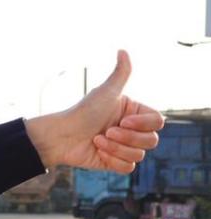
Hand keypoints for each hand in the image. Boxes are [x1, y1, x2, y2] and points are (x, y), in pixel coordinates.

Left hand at [24, 50, 163, 172]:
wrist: (61, 135)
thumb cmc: (82, 111)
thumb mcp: (105, 92)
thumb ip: (120, 73)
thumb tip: (122, 50)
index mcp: (135, 113)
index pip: (158, 122)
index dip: (143, 124)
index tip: (123, 121)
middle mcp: (132, 130)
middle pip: (152, 141)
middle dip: (128, 138)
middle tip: (106, 132)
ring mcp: (124, 147)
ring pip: (139, 155)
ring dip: (116, 149)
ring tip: (97, 140)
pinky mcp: (115, 163)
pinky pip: (128, 168)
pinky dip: (113, 160)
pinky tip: (98, 151)